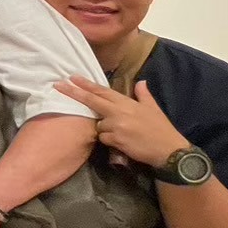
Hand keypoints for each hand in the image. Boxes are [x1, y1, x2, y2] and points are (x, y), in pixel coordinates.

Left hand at [54, 75, 186, 167]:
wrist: (168, 150)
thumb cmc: (160, 128)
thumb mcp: (153, 108)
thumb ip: (143, 95)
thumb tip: (140, 82)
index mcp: (127, 102)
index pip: (102, 91)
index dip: (86, 84)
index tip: (72, 78)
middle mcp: (119, 112)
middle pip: (92, 101)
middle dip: (74, 93)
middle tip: (58, 86)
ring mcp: (116, 126)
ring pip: (99, 125)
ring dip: (105, 129)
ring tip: (124, 133)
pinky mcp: (116, 140)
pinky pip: (104, 139)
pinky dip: (110, 140)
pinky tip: (123, 142)